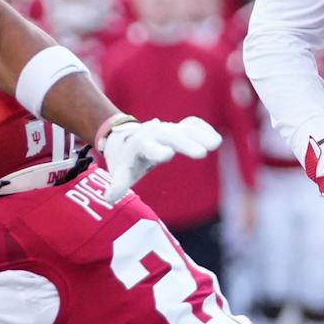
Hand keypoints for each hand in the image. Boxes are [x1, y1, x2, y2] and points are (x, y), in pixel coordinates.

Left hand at [98, 115, 221, 200]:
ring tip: (216, 143)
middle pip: (170, 137)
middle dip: (185, 144)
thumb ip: (118, 184)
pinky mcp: (178, 128)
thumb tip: (108, 199)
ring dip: (200, 135)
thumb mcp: (121, 171)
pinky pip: (191, 125)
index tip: (167, 154)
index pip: (147, 147)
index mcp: (139, 145)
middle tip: (201, 153)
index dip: (156, 150)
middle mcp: (154, 134)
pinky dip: (202, 129)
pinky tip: (215, 138)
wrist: (125, 138)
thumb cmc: (126, 160)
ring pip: (184, 129)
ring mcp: (168, 129)